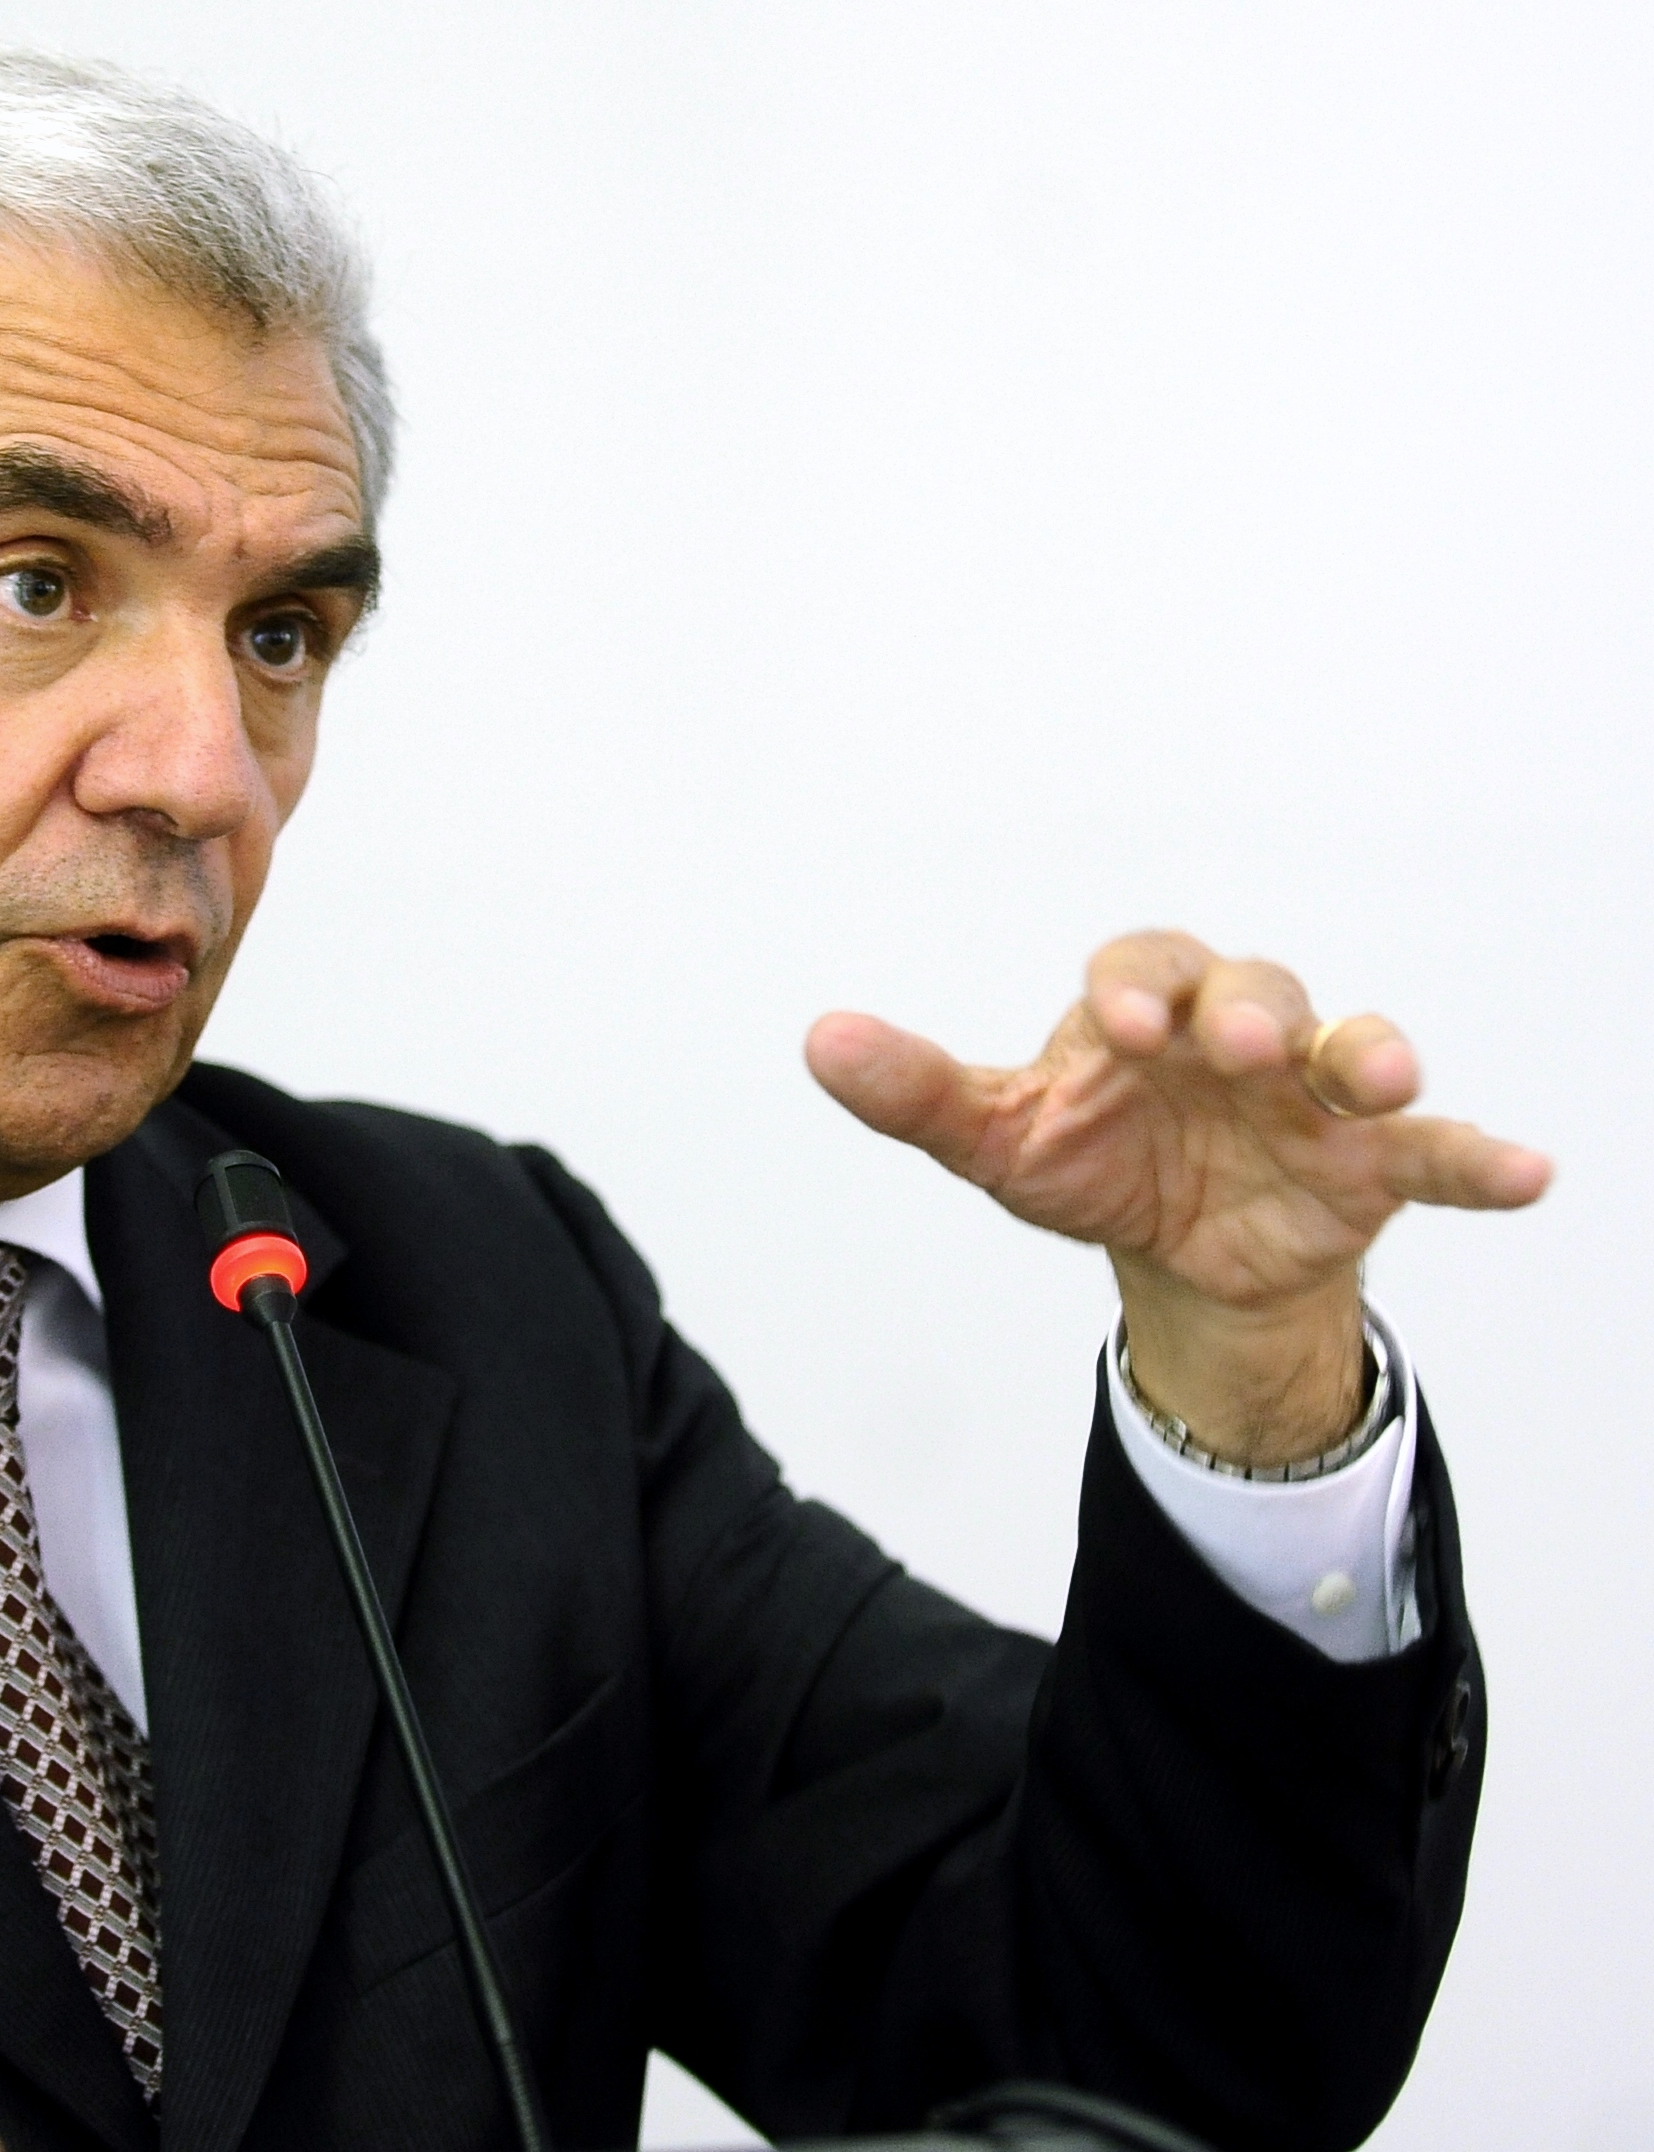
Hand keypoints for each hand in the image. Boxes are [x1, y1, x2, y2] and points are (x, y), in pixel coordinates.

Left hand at [805, 930, 1550, 1466]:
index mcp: (1144, 1012)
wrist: (1177, 1253)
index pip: (1143, 969)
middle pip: (1258, 991)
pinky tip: (1529, 1175)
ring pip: (1352, 1051)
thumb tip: (820, 1040)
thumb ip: (918, 1093)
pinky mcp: (1373, 1165)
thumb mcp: (999, 1139)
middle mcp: (1237, 1035)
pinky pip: (1439, 1153)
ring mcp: (1313, 1096)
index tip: (1121, 1028)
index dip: (1137, 989)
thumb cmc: (1089, 1162)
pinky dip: (1481, 1158)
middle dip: (1252, 1012)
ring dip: (1372, 1056)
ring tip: (1385, 1078)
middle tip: (1238, 1046)